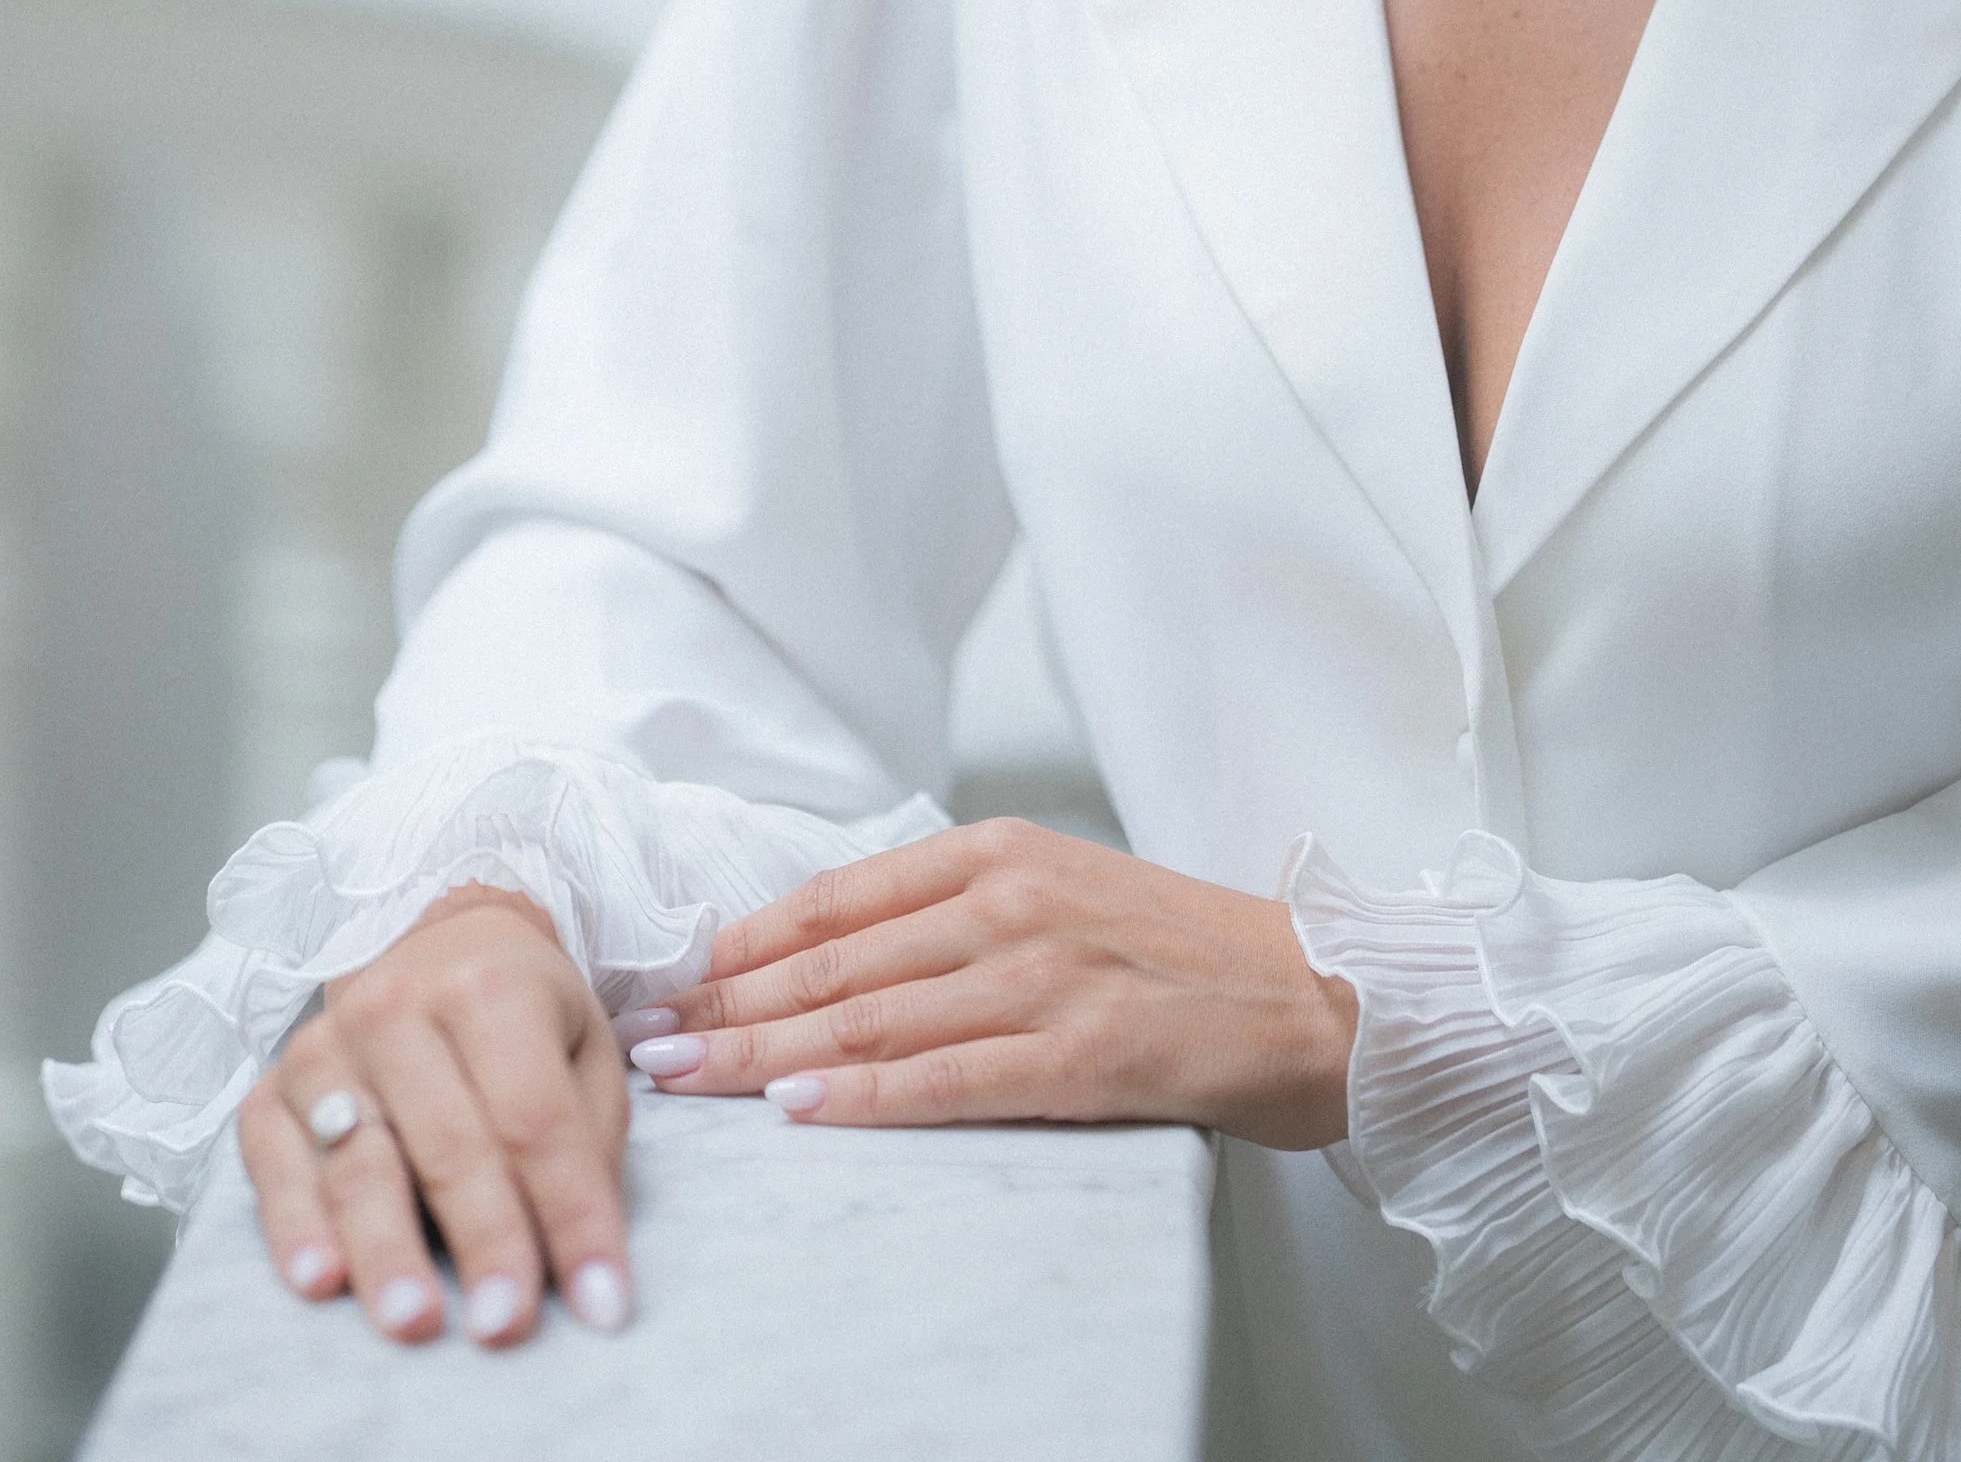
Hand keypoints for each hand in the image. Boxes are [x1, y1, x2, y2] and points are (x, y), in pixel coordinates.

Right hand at [237, 887, 631, 1346]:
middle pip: (448, 1144)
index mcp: (490, 986)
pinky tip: (319, 1280)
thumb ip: (588, 1141)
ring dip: (387, 1249)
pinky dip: (295, 1227)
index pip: (536, 1119)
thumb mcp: (584, 1051)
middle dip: (484, 1240)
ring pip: (359, 1162)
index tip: (602, 1305)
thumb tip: (587, 1257)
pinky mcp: (271, 1094)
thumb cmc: (525, 1016)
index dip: (572, 1215)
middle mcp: (397, 1007)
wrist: (440, 949)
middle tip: (505, 1325)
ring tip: (414, 1321)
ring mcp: (325, 1049)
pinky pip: (273, 1167)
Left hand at [628, 816, 1356, 1144]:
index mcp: (1002, 851)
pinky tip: (800, 1109)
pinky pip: (951, 1079)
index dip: (742, 945)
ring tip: (686, 1078)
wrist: (1316, 993)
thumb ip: (958, 908)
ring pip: (873, 1017)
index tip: (671, 980)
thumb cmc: (1184, 950)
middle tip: (645, 1041)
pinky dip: (867, 1095)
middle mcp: (1013, 902)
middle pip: (836, 961)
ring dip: (764, 1054)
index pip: (837, 897)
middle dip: (727, 1006)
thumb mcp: (1062, 889)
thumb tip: (834, 949)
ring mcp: (1047, 977)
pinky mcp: (1082, 1056)